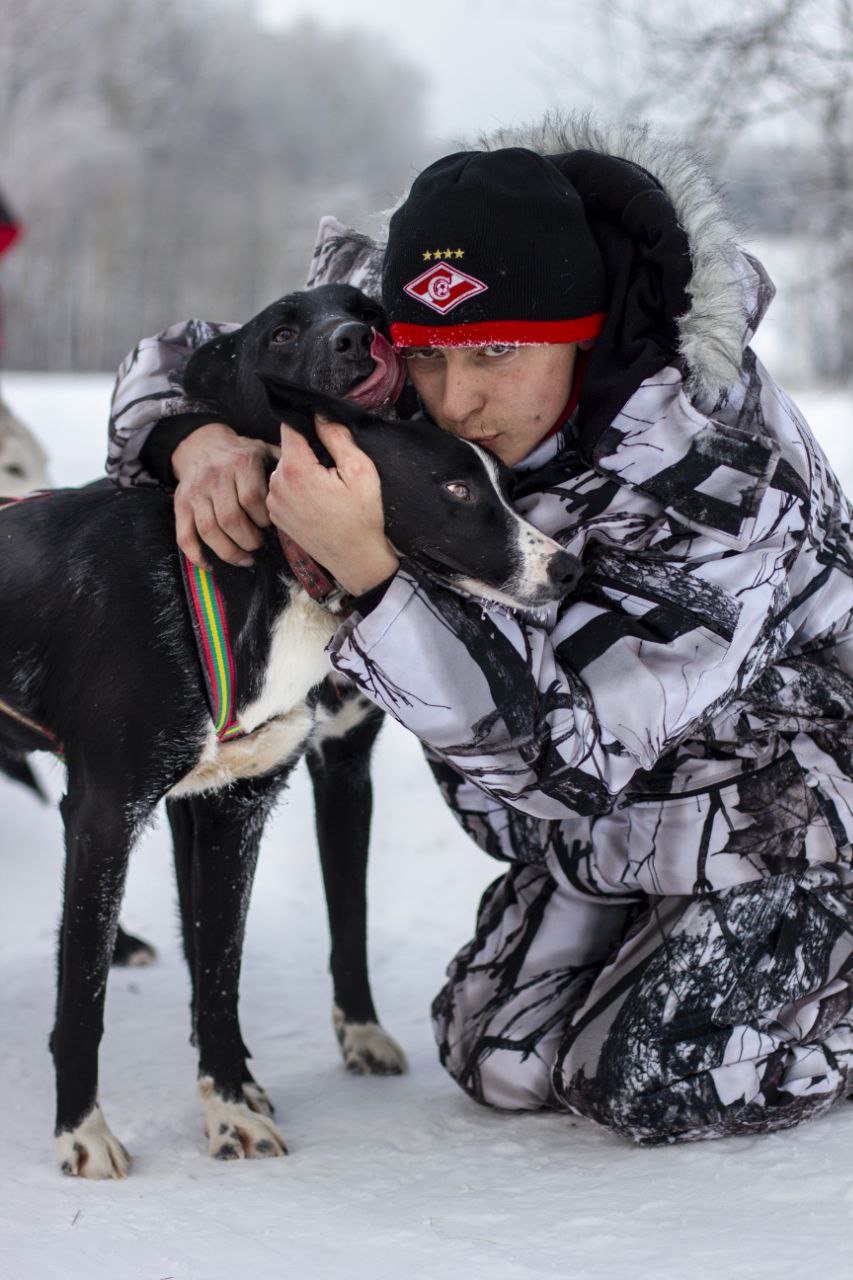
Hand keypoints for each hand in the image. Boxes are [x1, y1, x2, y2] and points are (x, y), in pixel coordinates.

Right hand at [171, 422, 280, 567]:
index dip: (264, 519)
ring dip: (229, 552)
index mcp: (241, 462)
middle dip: (249, 540)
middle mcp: (215, 476)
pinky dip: (197, 555)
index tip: (271, 525)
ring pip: (209, 530)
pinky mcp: (180, 504)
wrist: (202, 445)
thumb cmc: (242, 455)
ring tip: (244, 558)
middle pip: (231, 519)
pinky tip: (211, 565)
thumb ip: (286, 465)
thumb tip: (312, 481)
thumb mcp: (265, 450)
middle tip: (259, 546)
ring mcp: (195, 492)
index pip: (252, 499)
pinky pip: (184, 535)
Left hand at [267, 419, 399, 595]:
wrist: (356, 559)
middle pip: (288, 449)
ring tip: (326, 489)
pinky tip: (317, 502)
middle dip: (308, 451)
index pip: (289, 427)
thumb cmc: (362, 517)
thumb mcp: (360, 470)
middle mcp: (277, 484)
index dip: (306, 423)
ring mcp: (274, 502)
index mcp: (296, 470)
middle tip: (332, 469)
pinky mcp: (277, 515)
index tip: (322, 431)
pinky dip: (297, 489)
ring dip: (302, 471)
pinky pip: (284, 488)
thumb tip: (320, 414)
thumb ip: (337, 437)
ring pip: (285, 468)